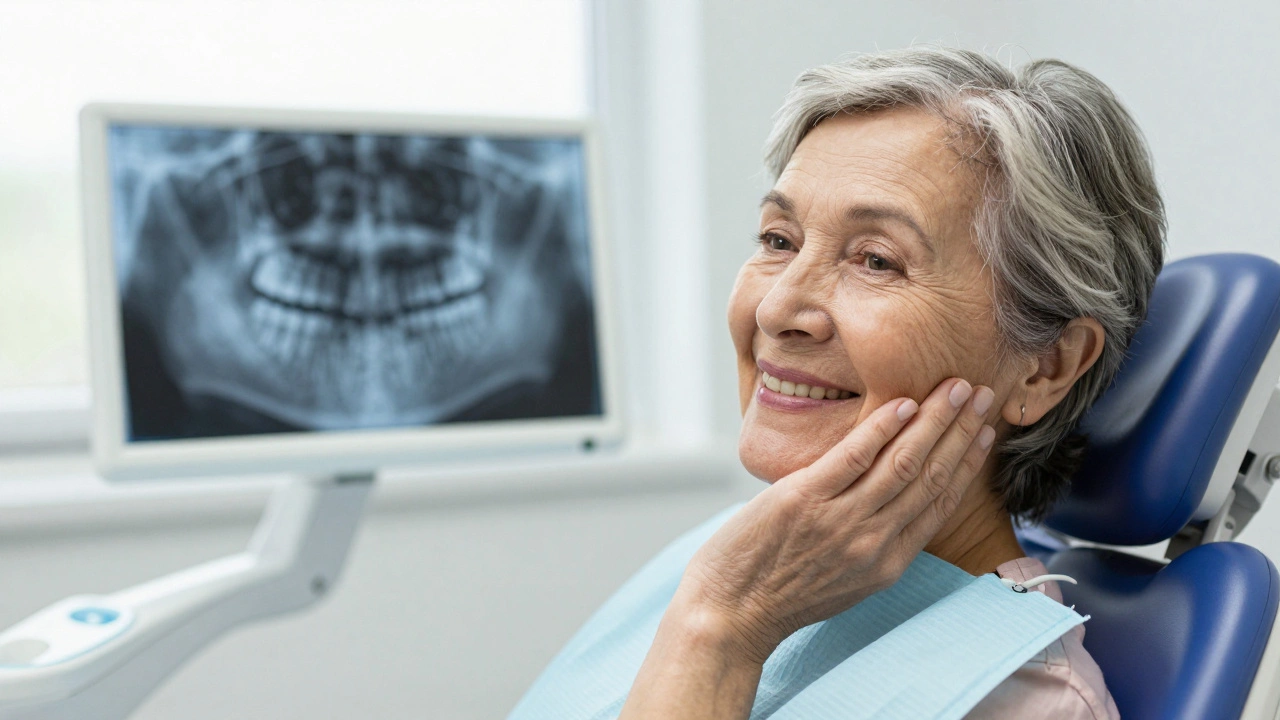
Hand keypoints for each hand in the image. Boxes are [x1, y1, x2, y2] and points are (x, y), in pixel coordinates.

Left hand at [676, 378, 996, 663]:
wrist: (730, 615)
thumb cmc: (780, 595)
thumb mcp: (846, 582)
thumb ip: (873, 543)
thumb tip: (889, 503)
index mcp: (888, 563)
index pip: (939, 504)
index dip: (967, 465)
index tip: (984, 434)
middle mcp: (873, 542)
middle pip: (930, 477)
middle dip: (961, 432)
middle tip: (982, 395)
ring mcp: (840, 521)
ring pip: (902, 462)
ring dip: (934, 420)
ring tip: (954, 388)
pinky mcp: (804, 501)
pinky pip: (852, 457)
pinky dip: (881, 428)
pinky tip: (903, 404)